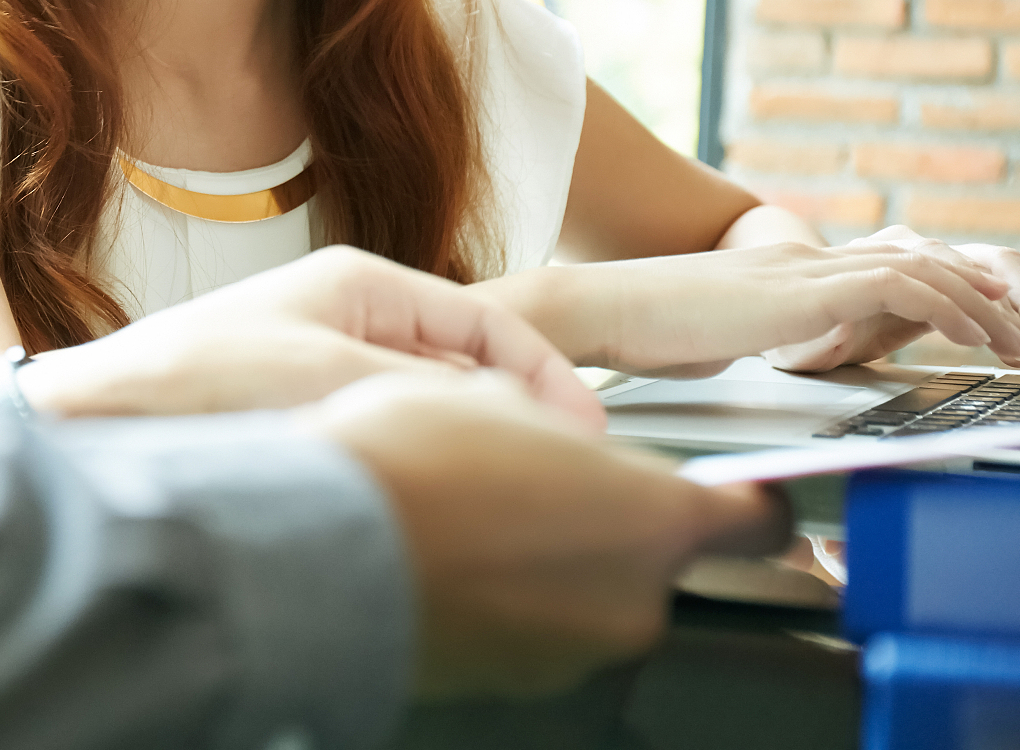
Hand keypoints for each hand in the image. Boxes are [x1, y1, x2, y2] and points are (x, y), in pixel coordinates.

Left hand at [20, 245, 603, 427]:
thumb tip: (509, 415)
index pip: (487, 319)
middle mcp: (347, 315)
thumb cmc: (197, 379)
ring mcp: (326, 361)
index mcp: (360, 282)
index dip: (546, 374)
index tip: (588, 428)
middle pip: (464, 361)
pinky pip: (388, 428)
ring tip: (505, 484)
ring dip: (468, 436)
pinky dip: (422, 453)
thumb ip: (428, 389)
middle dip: (514, 411)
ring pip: (429, 400)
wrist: (102, 416)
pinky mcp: (303, 410)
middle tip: (558, 471)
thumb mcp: (329, 375)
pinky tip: (432, 490)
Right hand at [305, 372, 790, 698]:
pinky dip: (509, 596)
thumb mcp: (497, 398)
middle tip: (546, 476)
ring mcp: (572, 651)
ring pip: (590, 593)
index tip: (741, 486)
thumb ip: (565, 430)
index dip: (752, 497)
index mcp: (652, 520)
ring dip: (554, 558)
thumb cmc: (407, 463)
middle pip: (657, 558)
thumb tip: (563, 442)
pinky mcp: (514, 680)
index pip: (757, 520)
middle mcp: (631, 601)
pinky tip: (453, 553)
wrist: (320, 548)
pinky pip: (535, 628)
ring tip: (477, 510)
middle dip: (614, 520)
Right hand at [500, 241, 1019, 377]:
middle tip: (1017, 324)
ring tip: (1013, 338)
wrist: (597, 308)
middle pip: (912, 257)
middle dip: (975, 289)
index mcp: (777, 272)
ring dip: (977, 302)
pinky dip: (946, 307)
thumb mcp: (705, 342)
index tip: (977, 314)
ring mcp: (801, 269)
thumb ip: (735, 343)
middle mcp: (797, 260)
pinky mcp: (802, 290)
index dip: (937, 282)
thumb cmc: (633, 332)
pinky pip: (899, 288)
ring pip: (919, 267)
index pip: (876, 264)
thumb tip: (733, 364)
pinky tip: (971, 336)